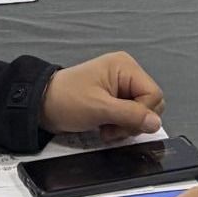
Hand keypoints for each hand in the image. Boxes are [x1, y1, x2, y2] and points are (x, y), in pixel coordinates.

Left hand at [40, 51, 163, 139]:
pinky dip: (120, 126)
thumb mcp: (99, 109)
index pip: (153, 94)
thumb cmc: (67, 101)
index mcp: (125, 67)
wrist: (40, 106)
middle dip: (133, 122)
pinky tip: (105, 128)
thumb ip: (130, 115)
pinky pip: (130, 115)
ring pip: (141, 112)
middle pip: (150, 103)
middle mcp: (126, 73)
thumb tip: (156, 124)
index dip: (142, 114)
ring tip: (105, 129)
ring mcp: (120, 87)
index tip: (119, 125)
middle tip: (111, 129)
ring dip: (126, 126)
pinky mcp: (114, 99)